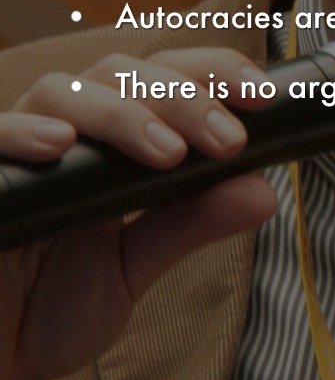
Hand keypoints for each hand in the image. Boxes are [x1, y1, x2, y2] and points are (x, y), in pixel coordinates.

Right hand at [0, 48, 278, 379]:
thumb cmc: (50, 305)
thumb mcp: (133, 266)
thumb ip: (190, 224)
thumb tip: (264, 192)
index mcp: (112, 142)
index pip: (165, 79)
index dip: (214, 74)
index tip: (263, 97)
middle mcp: (65, 132)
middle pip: (122, 74)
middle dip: (184, 99)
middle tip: (228, 141)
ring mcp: (15, 151)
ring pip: (64, 91)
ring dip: (122, 113)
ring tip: (166, 153)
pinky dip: (22, 132)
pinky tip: (59, 144)